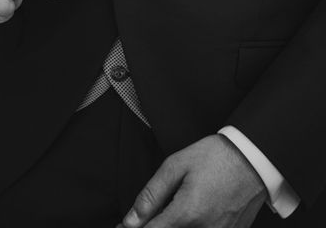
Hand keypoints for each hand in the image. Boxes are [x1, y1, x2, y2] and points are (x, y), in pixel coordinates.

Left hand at [119, 135, 267, 227]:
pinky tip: (185, 217)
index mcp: (188, 213)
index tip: (123, 227)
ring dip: (171, 226)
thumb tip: (131, 219)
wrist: (254, 157)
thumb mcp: (175, 166)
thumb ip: (151, 195)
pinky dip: (190, 226)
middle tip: (143, 220)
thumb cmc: (215, 157)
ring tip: (165, 214)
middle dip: (153, 226)